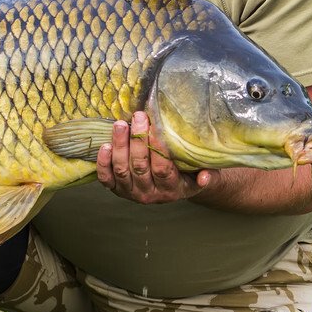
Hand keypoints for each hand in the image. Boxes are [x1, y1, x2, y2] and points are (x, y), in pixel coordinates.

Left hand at [97, 111, 215, 203]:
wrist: (175, 187)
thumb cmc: (189, 173)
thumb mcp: (203, 173)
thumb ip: (208, 174)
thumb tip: (206, 176)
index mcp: (172, 189)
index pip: (162, 169)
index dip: (157, 148)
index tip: (154, 127)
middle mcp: (150, 194)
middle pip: (140, 167)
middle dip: (137, 140)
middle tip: (138, 117)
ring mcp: (131, 193)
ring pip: (122, 170)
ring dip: (119, 146)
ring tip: (120, 124)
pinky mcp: (116, 189)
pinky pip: (106, 178)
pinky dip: (103, 163)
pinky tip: (105, 145)